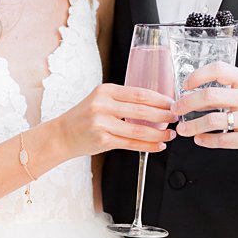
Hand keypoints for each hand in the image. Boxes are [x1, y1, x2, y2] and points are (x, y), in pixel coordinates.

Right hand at [53, 83, 175, 157]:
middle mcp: (102, 105)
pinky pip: (131, 144)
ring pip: (138, 130)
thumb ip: (122, 100)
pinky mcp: (102, 141)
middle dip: (163, 115)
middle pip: (142, 111)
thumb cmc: (83, 118)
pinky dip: (149, 146)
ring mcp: (101, 124)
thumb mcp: (100, 100)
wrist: (61, 135)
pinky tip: (158, 145)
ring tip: (170, 134)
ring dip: (159, 133)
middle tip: (176, 117)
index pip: (139, 93)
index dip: (159, 99)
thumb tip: (154, 105)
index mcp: (104, 91)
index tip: (172, 103)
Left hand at [174, 63, 237, 163]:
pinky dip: (205, 140)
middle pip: (209, 95)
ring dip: (191, 126)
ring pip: (211, 120)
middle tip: (177, 109)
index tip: (185, 85)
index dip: (197, 75)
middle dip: (186, 103)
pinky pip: (221, 140)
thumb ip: (230, 85)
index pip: (218, 69)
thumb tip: (195, 88)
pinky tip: (199, 139)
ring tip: (183, 129)